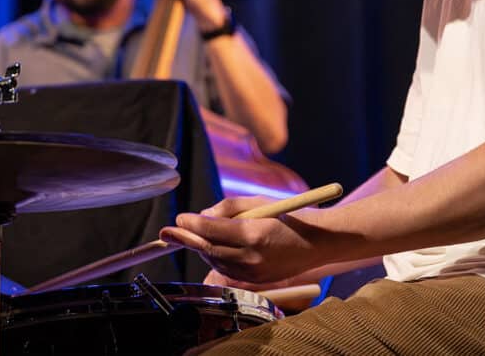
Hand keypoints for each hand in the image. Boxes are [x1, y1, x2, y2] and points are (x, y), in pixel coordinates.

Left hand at [159, 196, 326, 283]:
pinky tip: (210, 247)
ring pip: (215, 261)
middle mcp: (252, 256)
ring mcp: (254, 272)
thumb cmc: (288, 216)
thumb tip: (203, 216)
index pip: (213, 230)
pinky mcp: (255, 281)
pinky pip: (227, 269)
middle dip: (187, 239)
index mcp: (254, 233)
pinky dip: (215, 257)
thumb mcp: (259, 202)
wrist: (316, 243)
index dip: (192, 224)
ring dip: (200, 248)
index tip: (180, 218)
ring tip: (189, 235)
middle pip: (209, 249)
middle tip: (168, 231)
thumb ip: (228, 208)